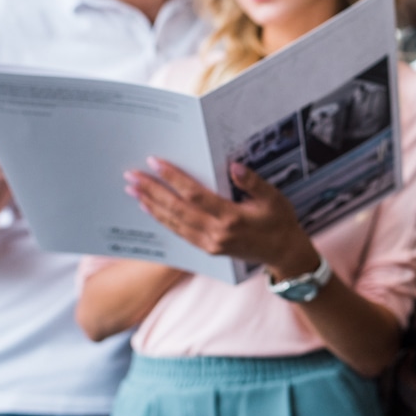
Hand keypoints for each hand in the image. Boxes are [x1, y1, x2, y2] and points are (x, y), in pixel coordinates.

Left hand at [124, 158, 316, 276]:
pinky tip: (150, 209)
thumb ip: (252, 182)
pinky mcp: (208, 249)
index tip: (155, 162)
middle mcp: (216, 233)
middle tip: (132, 176)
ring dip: (151, 206)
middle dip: (152, 191)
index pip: (195, 195)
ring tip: (133, 191)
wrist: (284, 252)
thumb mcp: (273, 198)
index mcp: (231, 218)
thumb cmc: (280, 222)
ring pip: (174, 223)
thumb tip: (233, 166)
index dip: (173, 178)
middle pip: (177, 209)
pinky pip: (180, 233)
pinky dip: (163, 220)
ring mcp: (210, 244)